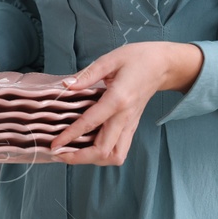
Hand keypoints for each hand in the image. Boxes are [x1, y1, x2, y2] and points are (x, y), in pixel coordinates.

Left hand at [48, 41, 202, 164]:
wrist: (162, 65)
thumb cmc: (137, 59)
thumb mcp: (110, 59)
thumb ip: (87, 75)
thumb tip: (66, 86)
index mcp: (118, 99)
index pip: (90, 124)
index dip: (70, 136)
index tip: (54, 145)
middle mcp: (125, 117)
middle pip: (104, 151)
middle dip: (79, 157)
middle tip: (59, 154)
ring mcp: (130, 125)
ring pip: (115, 157)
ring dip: (93, 160)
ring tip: (73, 153)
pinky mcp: (132, 127)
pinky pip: (119, 150)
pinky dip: (102, 155)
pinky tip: (87, 147)